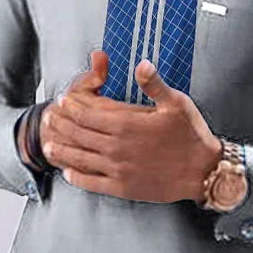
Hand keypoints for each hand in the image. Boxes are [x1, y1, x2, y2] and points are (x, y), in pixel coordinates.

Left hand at [40, 51, 221, 203]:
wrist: (203, 171)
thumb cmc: (192, 135)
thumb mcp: (176, 103)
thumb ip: (154, 84)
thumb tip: (141, 65)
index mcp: (127, 124)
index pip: (89, 113)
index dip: (73, 106)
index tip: (63, 100)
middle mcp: (117, 147)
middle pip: (79, 134)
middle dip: (61, 125)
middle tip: (49, 120)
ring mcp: (118, 169)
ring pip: (81, 158)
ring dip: (62, 150)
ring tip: (49, 145)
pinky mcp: (123, 187)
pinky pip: (92, 183)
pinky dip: (77, 177)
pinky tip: (68, 172)